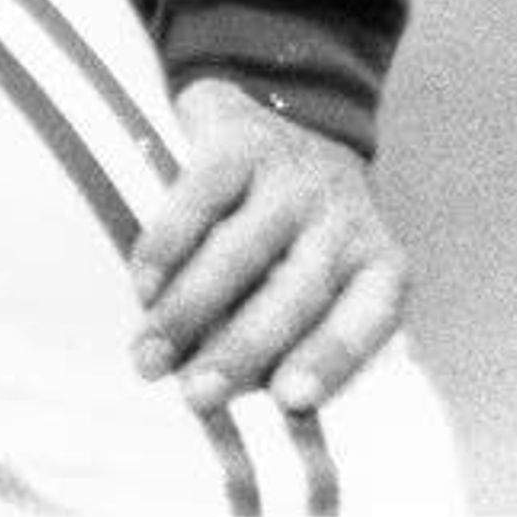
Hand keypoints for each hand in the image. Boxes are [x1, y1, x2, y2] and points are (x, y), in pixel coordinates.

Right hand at [128, 79, 409, 416]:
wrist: (292, 110)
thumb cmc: (295, 237)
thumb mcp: (316, 280)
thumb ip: (289, 337)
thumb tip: (236, 406)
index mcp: (374, 263)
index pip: (369, 317)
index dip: (333, 358)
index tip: (291, 400)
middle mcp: (343, 219)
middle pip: (295, 295)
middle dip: (241, 350)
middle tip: (195, 396)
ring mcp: (292, 178)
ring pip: (239, 253)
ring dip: (186, 313)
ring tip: (147, 359)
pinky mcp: (241, 144)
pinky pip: (198, 201)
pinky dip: (165, 250)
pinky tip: (141, 288)